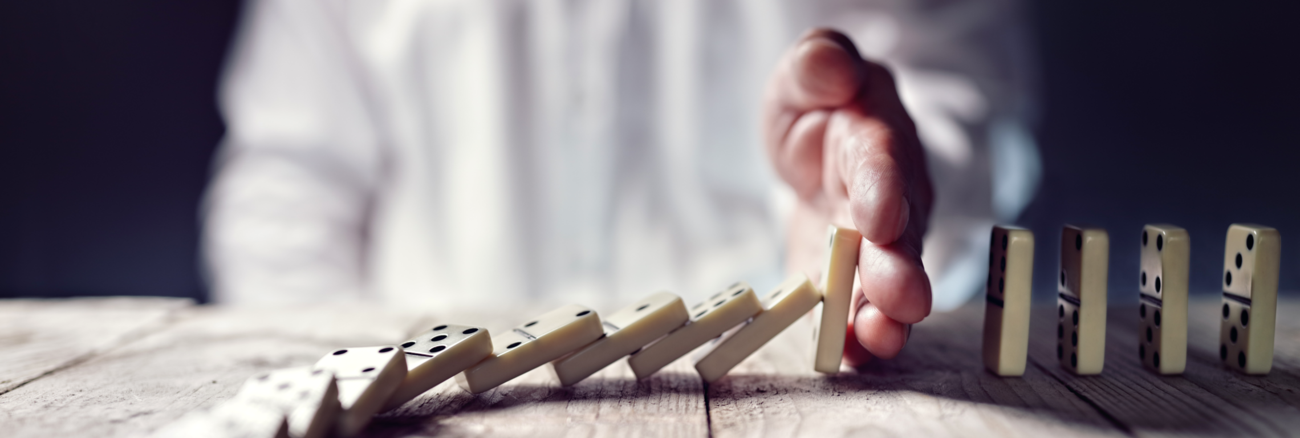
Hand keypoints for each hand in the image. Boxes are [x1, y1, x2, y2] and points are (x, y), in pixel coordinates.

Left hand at [763, 28, 934, 364]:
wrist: (822, 145)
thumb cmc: (820, 104)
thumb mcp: (808, 72)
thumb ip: (818, 63)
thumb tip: (832, 65)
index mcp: (875, 137)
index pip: (882, 161)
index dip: (883, 190)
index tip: (882, 219)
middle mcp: (888, 198)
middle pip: (898, 236)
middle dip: (898, 269)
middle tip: (903, 301)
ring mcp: (873, 246)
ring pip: (885, 282)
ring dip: (884, 314)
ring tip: (880, 342)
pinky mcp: (846, 278)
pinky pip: (853, 309)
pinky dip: (853, 336)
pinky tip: (851, 358)